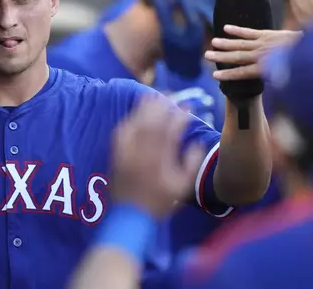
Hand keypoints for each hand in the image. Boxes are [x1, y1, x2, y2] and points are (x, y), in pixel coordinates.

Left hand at [111, 95, 202, 217]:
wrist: (131, 216)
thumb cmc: (159, 203)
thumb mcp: (182, 187)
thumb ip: (191, 163)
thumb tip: (196, 143)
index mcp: (161, 160)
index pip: (171, 130)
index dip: (180, 116)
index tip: (187, 106)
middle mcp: (143, 153)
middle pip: (152, 122)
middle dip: (161, 105)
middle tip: (170, 94)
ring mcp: (127, 153)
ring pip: (135, 124)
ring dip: (144, 108)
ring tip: (152, 96)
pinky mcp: (116, 156)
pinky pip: (121, 133)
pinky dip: (129, 121)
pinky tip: (134, 115)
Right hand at [205, 25, 301, 80]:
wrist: (310, 48)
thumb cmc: (296, 66)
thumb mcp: (284, 78)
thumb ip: (270, 82)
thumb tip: (259, 92)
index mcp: (264, 68)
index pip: (242, 72)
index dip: (228, 75)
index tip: (214, 76)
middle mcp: (261, 55)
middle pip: (238, 56)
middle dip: (221, 57)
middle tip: (206, 55)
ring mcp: (263, 43)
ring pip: (241, 43)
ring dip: (226, 43)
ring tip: (213, 43)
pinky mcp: (266, 34)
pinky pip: (249, 32)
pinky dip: (237, 30)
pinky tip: (225, 28)